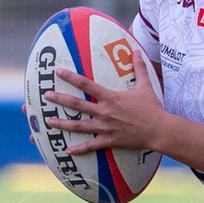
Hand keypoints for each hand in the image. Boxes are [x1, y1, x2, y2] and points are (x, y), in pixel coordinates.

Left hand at [41, 64, 166, 153]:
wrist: (158, 129)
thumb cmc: (152, 108)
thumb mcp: (145, 85)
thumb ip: (139, 68)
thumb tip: (137, 51)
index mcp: (110, 97)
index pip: (86, 85)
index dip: (71, 77)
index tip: (58, 71)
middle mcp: (104, 112)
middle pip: (77, 105)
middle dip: (60, 99)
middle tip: (46, 95)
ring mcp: (105, 127)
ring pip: (79, 126)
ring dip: (62, 124)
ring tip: (48, 122)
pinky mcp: (109, 140)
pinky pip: (91, 146)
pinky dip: (78, 149)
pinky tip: (66, 151)